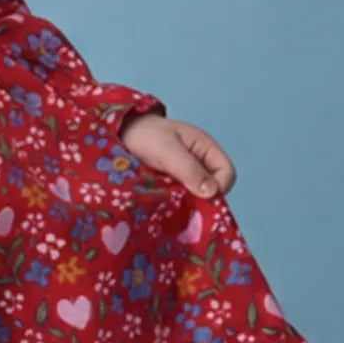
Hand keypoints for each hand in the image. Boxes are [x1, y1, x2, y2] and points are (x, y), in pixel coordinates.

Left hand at [119, 112, 235, 197]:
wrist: (117, 134)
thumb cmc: (144, 134)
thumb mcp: (167, 149)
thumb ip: (188, 169)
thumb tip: (212, 192)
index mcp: (205, 150)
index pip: (226, 174)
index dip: (218, 187)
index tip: (199, 197)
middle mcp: (198, 165)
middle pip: (212, 190)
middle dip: (200, 199)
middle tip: (180, 204)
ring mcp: (184, 178)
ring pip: (195, 198)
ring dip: (185, 204)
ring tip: (167, 206)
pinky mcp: (169, 188)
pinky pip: (179, 202)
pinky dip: (173, 206)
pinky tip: (161, 208)